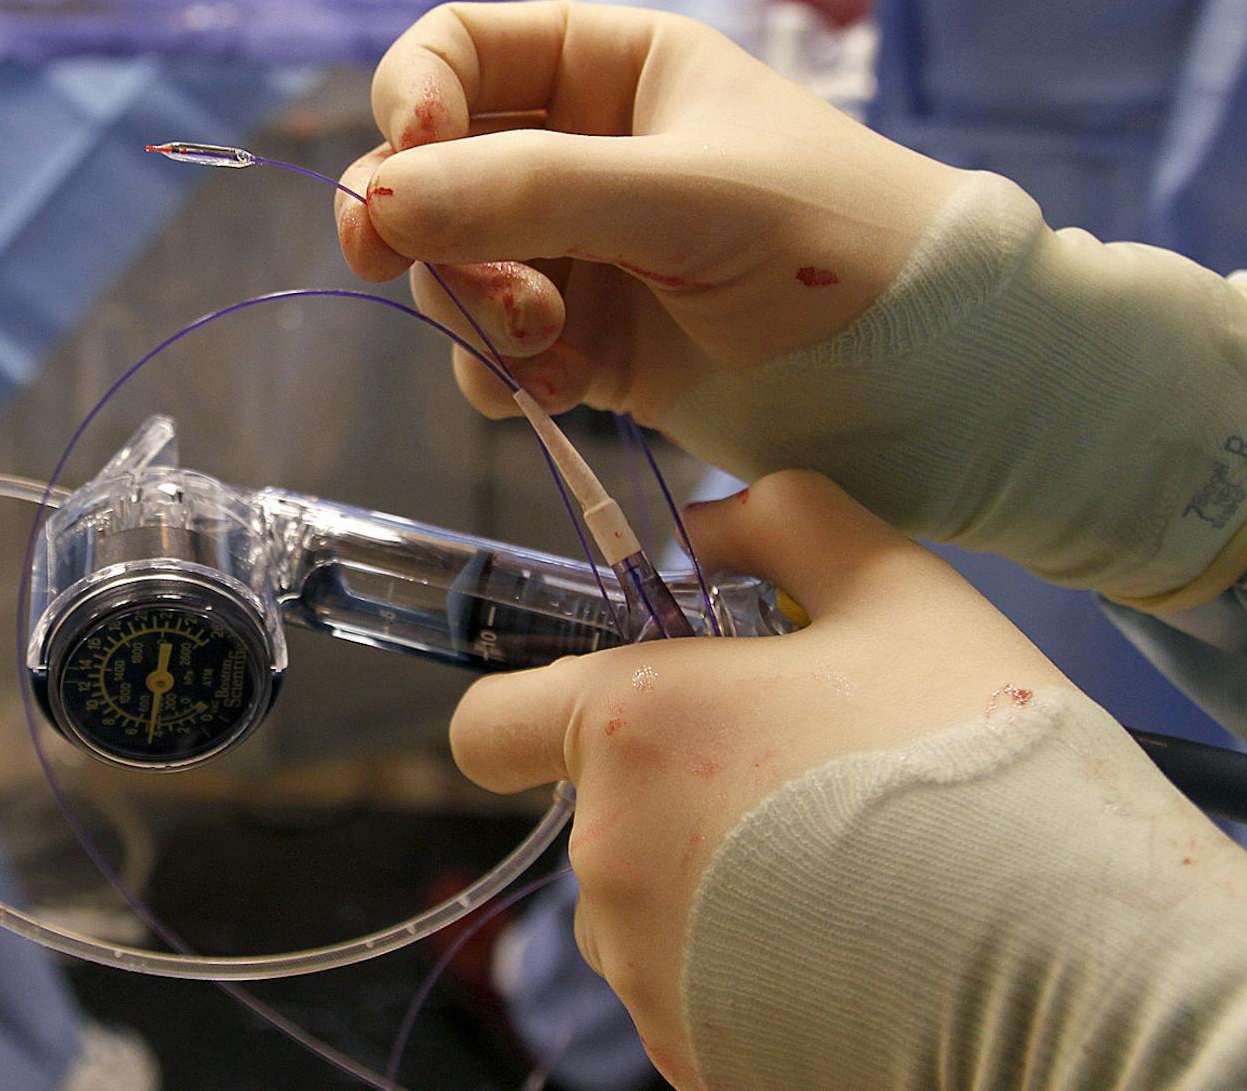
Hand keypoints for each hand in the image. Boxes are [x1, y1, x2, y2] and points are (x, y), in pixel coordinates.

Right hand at [335, 0, 964, 423]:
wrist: (933, 383)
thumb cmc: (837, 246)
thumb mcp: (684, 197)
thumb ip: (528, 191)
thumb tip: (374, 200)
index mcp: (614, 68)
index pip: (458, 51)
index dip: (412, 101)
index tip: (407, 165)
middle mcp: (583, 151)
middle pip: (432, 169)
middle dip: (428, 228)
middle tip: (423, 275)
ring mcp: (579, 251)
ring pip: (451, 267)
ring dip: (474, 311)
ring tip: (549, 347)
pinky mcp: (587, 343)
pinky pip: (491, 351)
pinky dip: (504, 376)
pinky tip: (566, 393)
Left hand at [449, 470, 1071, 1087]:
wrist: (1071, 961)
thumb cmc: (975, 760)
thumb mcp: (900, 591)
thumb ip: (786, 523)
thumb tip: (712, 524)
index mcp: (629, 726)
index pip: (489, 725)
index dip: (531, 715)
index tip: (612, 719)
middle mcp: (607, 851)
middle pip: (600, 815)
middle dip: (680, 797)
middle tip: (805, 788)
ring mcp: (645, 967)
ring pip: (649, 910)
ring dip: (716, 889)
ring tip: (846, 878)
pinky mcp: (690, 1052)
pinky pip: (696, 993)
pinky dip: (752, 974)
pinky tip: (852, 953)